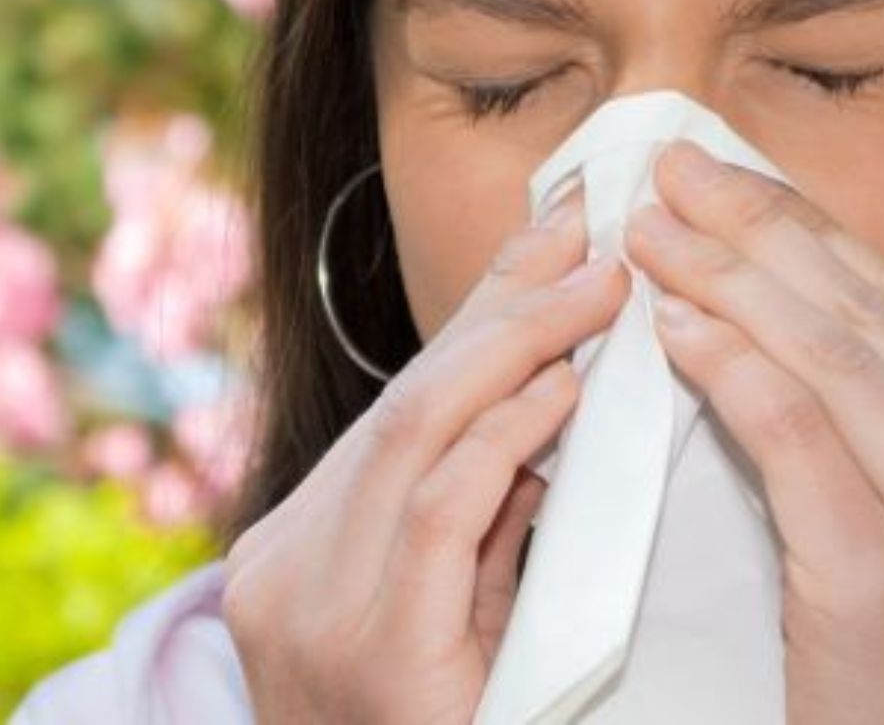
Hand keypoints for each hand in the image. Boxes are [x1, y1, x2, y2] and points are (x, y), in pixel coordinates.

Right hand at [221, 192, 628, 723]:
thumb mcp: (450, 614)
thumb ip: (483, 519)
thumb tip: (552, 403)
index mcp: (299, 552)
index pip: (401, 408)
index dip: (478, 314)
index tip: (550, 236)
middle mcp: (287, 569)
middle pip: (406, 402)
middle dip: (500, 306)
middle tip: (584, 229)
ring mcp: (314, 610)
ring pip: (415, 435)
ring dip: (515, 349)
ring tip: (596, 288)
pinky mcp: (371, 654)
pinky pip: (441, 513)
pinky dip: (504, 438)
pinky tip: (564, 389)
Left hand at [625, 140, 883, 724]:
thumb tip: (794, 283)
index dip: (808, 227)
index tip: (726, 177)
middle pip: (871, 313)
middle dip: (755, 228)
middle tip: (670, 173)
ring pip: (830, 356)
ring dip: (724, 278)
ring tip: (651, 235)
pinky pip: (792, 434)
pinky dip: (725, 364)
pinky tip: (672, 325)